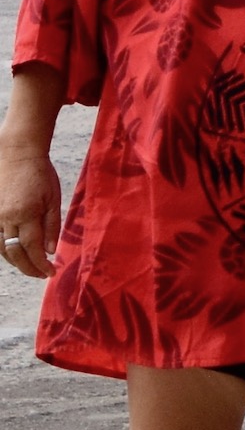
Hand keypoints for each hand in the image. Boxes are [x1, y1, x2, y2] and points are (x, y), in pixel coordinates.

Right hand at [0, 133, 60, 279]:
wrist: (17, 154)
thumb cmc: (40, 174)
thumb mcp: (54, 199)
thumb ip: (52, 226)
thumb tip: (50, 251)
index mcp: (25, 215)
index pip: (33, 249)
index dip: (41, 264)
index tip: (51, 273)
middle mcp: (6, 218)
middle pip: (15, 253)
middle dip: (29, 268)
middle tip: (42, 275)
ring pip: (2, 248)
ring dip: (16, 261)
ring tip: (31, 267)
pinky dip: (5, 249)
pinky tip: (16, 254)